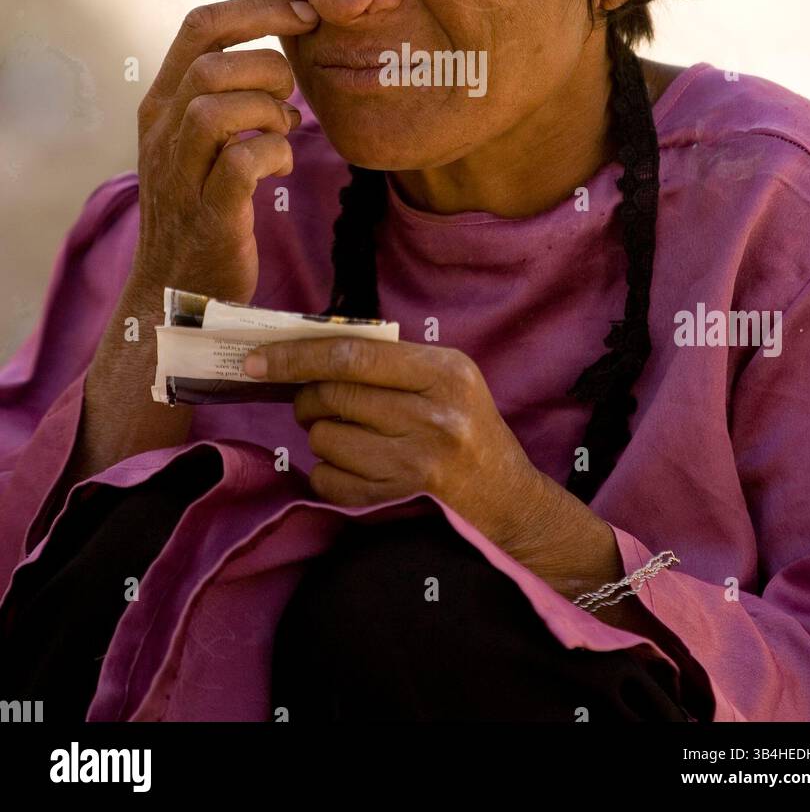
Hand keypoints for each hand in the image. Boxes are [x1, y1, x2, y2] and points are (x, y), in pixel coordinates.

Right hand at [132, 0, 317, 306]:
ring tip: (284, 132)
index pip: (199, 25)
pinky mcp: (209, 215)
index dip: (258, 9)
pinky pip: (240, 163)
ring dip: (268, 112)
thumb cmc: (200, 207)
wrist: (174, 290)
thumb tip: (280, 57)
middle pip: (210, 64)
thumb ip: (225, 96)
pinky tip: (282, 166)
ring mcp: (181, 175)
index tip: (304, 15)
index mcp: (162, 104)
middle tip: (290, 98)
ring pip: (215, 109)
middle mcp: (163, 132)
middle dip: (268, 67)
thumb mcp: (199, 142)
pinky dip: (274, 154)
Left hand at [243, 334, 599, 562]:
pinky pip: (329, 481)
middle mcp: (433, 417)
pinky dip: (327, 472)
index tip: (256, 360)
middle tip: (310, 403)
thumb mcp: (448, 381)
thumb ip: (391, 362)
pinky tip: (354, 467)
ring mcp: (416, 464)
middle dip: (307, 399)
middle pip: (334, 396)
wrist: (510, 503)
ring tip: (349, 437)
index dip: (296, 356)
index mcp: (444, 373)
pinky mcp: (399, 502)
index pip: (353, 356)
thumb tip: (308, 350)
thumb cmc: (470, 430)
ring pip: (325, 440)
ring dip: (321, 437)